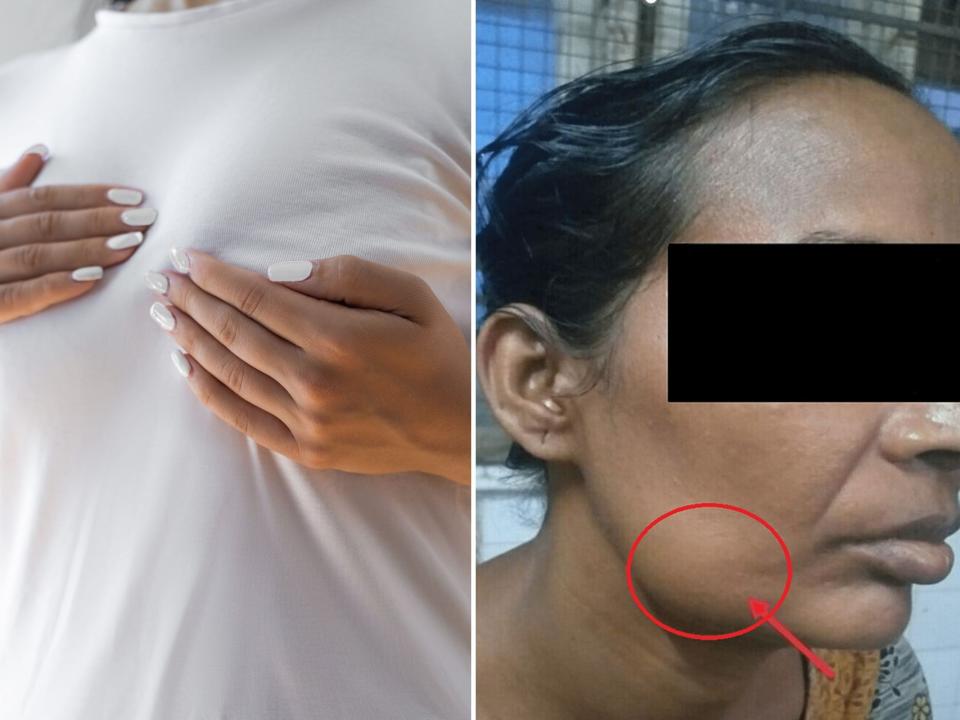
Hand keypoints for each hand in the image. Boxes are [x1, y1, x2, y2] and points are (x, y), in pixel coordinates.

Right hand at [0, 144, 157, 323]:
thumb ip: (5, 188)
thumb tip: (39, 152)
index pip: (39, 198)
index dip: (88, 196)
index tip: (134, 196)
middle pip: (44, 223)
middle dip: (99, 220)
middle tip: (145, 219)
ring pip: (36, 255)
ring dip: (87, 248)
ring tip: (130, 245)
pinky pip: (18, 295)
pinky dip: (56, 285)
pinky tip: (93, 279)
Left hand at [146, 251, 470, 484]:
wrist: (460, 428)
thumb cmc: (438, 354)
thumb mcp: (411, 296)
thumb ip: (347, 277)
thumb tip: (280, 273)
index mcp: (340, 338)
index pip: (257, 299)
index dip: (215, 276)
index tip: (188, 259)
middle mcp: (315, 382)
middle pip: (234, 333)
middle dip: (192, 302)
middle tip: (162, 281)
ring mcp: (308, 421)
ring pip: (229, 374)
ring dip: (190, 341)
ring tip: (166, 315)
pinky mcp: (307, 449)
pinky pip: (242, 419)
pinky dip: (209, 392)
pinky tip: (188, 367)